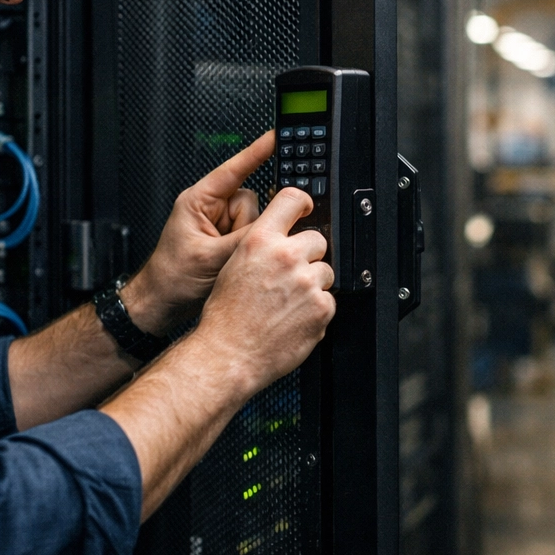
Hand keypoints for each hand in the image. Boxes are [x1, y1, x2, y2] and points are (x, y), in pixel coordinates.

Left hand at [122, 131, 273, 332]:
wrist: (161, 304)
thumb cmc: (171, 278)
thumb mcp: (211, 258)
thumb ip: (246, 241)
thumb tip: (275, 228)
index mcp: (199, 201)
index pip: (234, 169)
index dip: (257, 152)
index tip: (276, 136)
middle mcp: (211, 209)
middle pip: (252, 203)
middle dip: (247, 228)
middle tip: (226, 248)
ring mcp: (221, 225)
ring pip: (256, 222)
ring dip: (246, 243)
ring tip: (223, 260)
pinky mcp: (227, 240)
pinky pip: (251, 237)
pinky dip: (247, 250)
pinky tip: (230, 263)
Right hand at [194, 187, 335, 392]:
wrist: (228, 354)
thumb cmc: (225, 316)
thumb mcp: (233, 265)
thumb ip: (261, 246)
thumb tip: (282, 237)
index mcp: (260, 241)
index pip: (292, 199)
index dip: (303, 203)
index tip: (307, 209)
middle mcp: (286, 256)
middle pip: (317, 239)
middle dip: (308, 255)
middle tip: (289, 276)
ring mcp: (307, 282)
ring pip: (325, 271)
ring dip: (313, 284)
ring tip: (288, 302)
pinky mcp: (322, 308)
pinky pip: (328, 300)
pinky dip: (315, 309)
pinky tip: (293, 318)